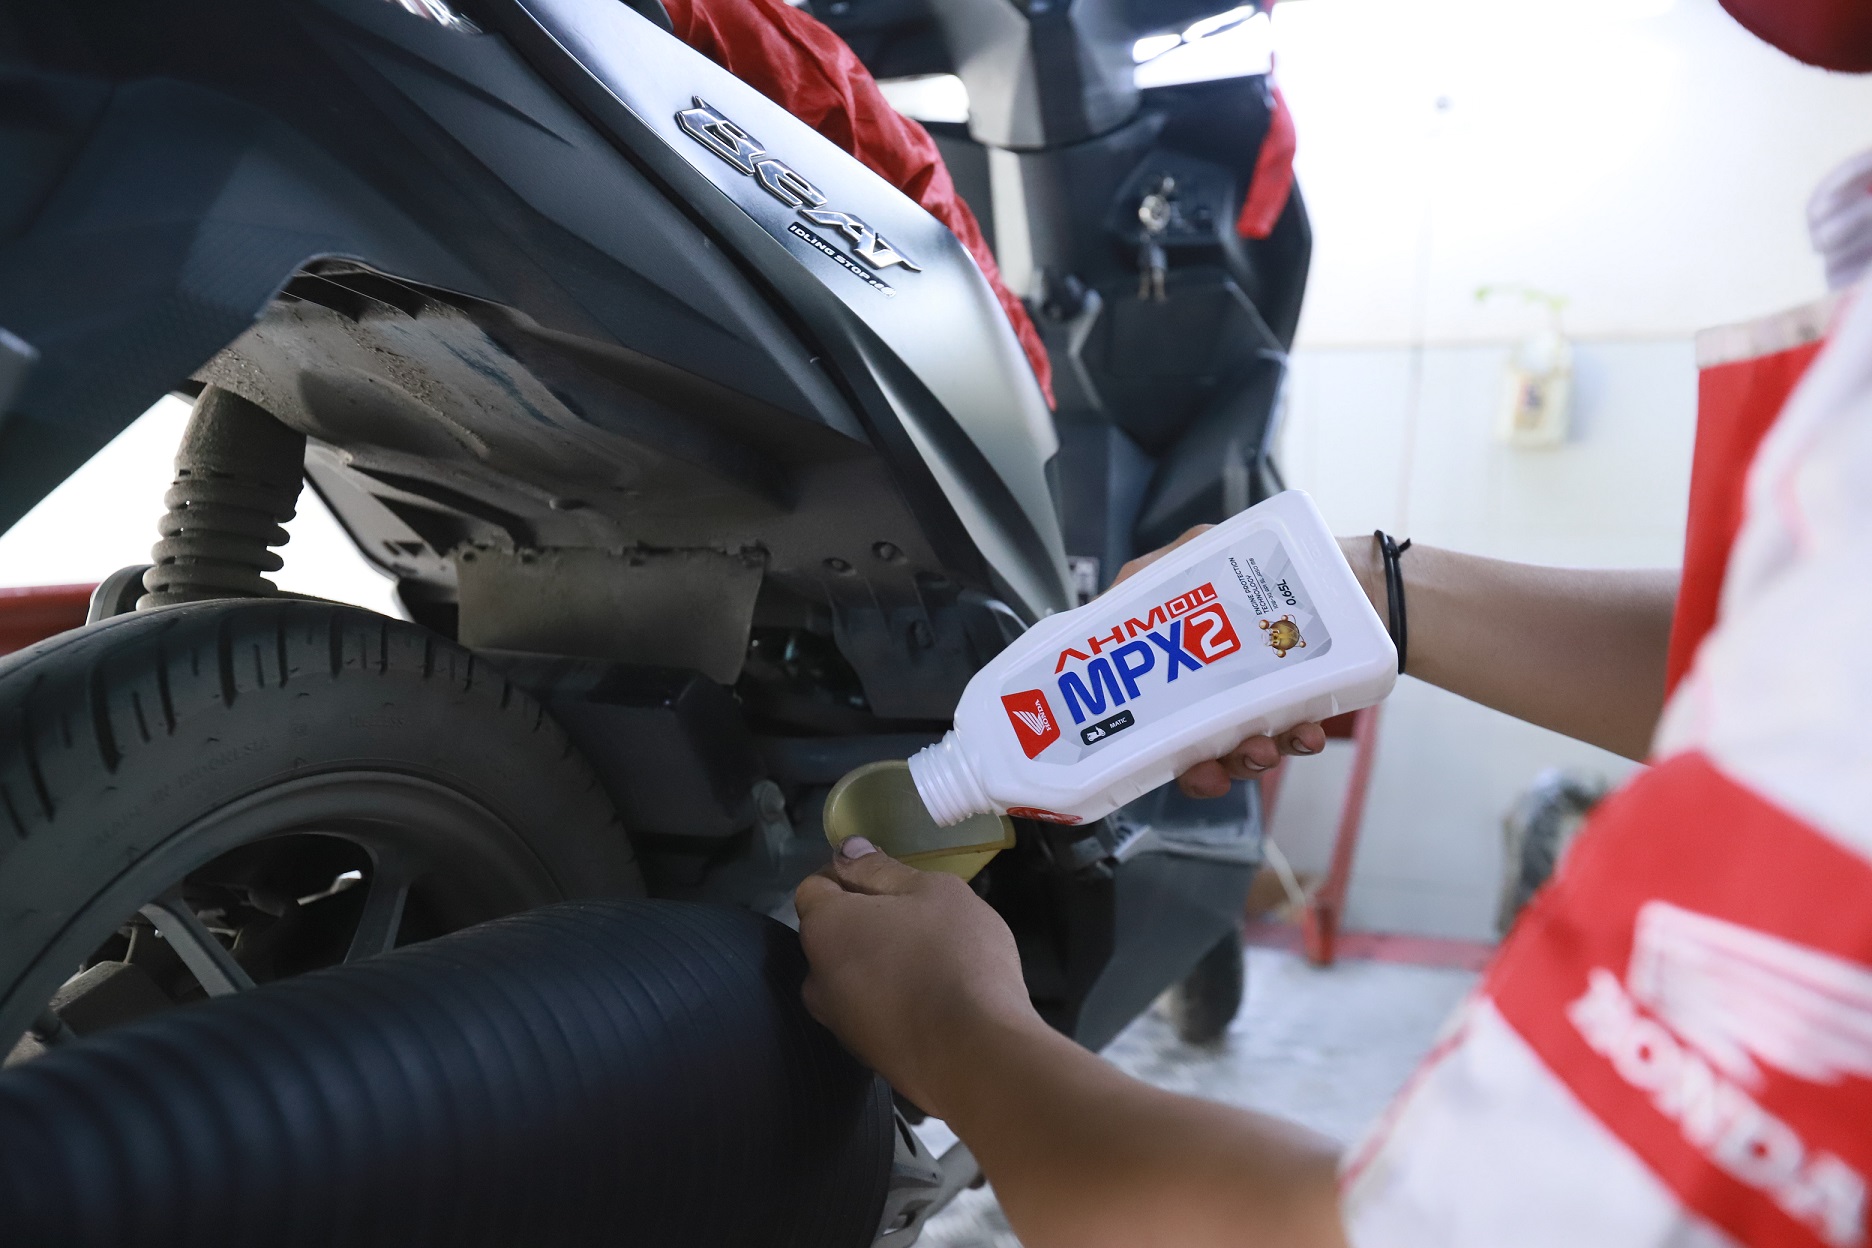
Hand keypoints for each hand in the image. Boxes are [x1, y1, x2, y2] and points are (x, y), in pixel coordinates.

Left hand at [794, 839, 1045, 1117]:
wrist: (975, 1056)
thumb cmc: (953, 956)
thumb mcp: (931, 891)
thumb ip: (882, 869)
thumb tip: (846, 851)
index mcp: (825, 928)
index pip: (814, 886)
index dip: (848, 874)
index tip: (890, 878)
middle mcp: (818, 978)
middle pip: (834, 935)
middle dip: (867, 923)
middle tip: (920, 919)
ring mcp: (840, 1024)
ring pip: (854, 977)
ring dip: (881, 964)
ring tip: (933, 963)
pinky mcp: (869, 1057)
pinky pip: (875, 1012)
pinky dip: (896, 1001)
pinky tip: (936, 1001)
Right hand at [1112, 526, 1332, 798]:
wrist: (1358, 578)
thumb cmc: (1270, 562)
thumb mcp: (1199, 550)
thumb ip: (1148, 575)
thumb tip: (1099, 610)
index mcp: (1174, 661)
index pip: (1144, 711)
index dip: (1136, 742)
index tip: (1138, 753)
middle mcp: (1209, 689)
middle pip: (1188, 746)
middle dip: (1199, 766)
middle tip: (1210, 765)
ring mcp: (1253, 702)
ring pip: (1236, 752)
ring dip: (1245, 760)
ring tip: (1264, 748)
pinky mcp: (1296, 711)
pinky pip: (1287, 741)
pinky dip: (1295, 742)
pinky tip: (1307, 733)